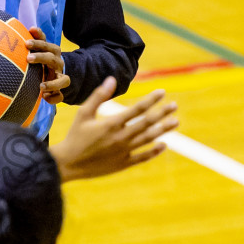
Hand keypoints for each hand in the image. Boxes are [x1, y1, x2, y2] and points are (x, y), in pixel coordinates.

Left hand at [27, 27, 68, 103]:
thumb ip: (38, 38)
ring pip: (63, 80)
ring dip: (53, 84)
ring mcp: (60, 78)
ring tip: (40, 86)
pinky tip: (44, 97)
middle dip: (41, 58)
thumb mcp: (42, 48)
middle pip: (53, 59)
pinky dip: (54, 98)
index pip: (48, 46)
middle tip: (28, 58)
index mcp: (53, 53)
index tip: (26, 43)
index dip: (38, 43)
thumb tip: (31, 28)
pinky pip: (60, 96)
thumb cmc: (44, 59)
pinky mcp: (59, 91)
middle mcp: (58, 65)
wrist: (57, 73)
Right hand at [51, 78, 178, 181]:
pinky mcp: (122, 164)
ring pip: (148, 139)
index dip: (151, 99)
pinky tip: (163, 144)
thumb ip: (98, 96)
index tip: (162, 92)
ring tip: (175, 122)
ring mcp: (123, 152)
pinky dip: (154, 151)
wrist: (68, 164)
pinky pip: (142, 157)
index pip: (137, 109)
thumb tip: (111, 79)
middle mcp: (120, 137)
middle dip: (162, 113)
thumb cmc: (75, 136)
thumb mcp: (83, 113)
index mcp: (111, 123)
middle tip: (174, 105)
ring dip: (163, 129)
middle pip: (147, 123)